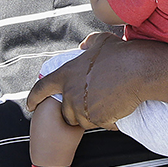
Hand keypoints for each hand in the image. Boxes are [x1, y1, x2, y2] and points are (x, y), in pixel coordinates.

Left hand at [27, 32, 142, 129]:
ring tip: (107, 103)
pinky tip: (117, 108)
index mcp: (66, 74)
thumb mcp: (100, 42)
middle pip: (65, 111)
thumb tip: (83, 46)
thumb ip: (88, 44)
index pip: (42, 88)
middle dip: (76, 110)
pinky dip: (108, 121)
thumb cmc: (120, 54)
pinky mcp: (97, 119)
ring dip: (91, 116)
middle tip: (93, 101)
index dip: (33, 98)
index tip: (29, 106)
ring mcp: (82, 108)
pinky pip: (100, 124)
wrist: (138, 71)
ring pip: (82, 120)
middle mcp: (70, 93)